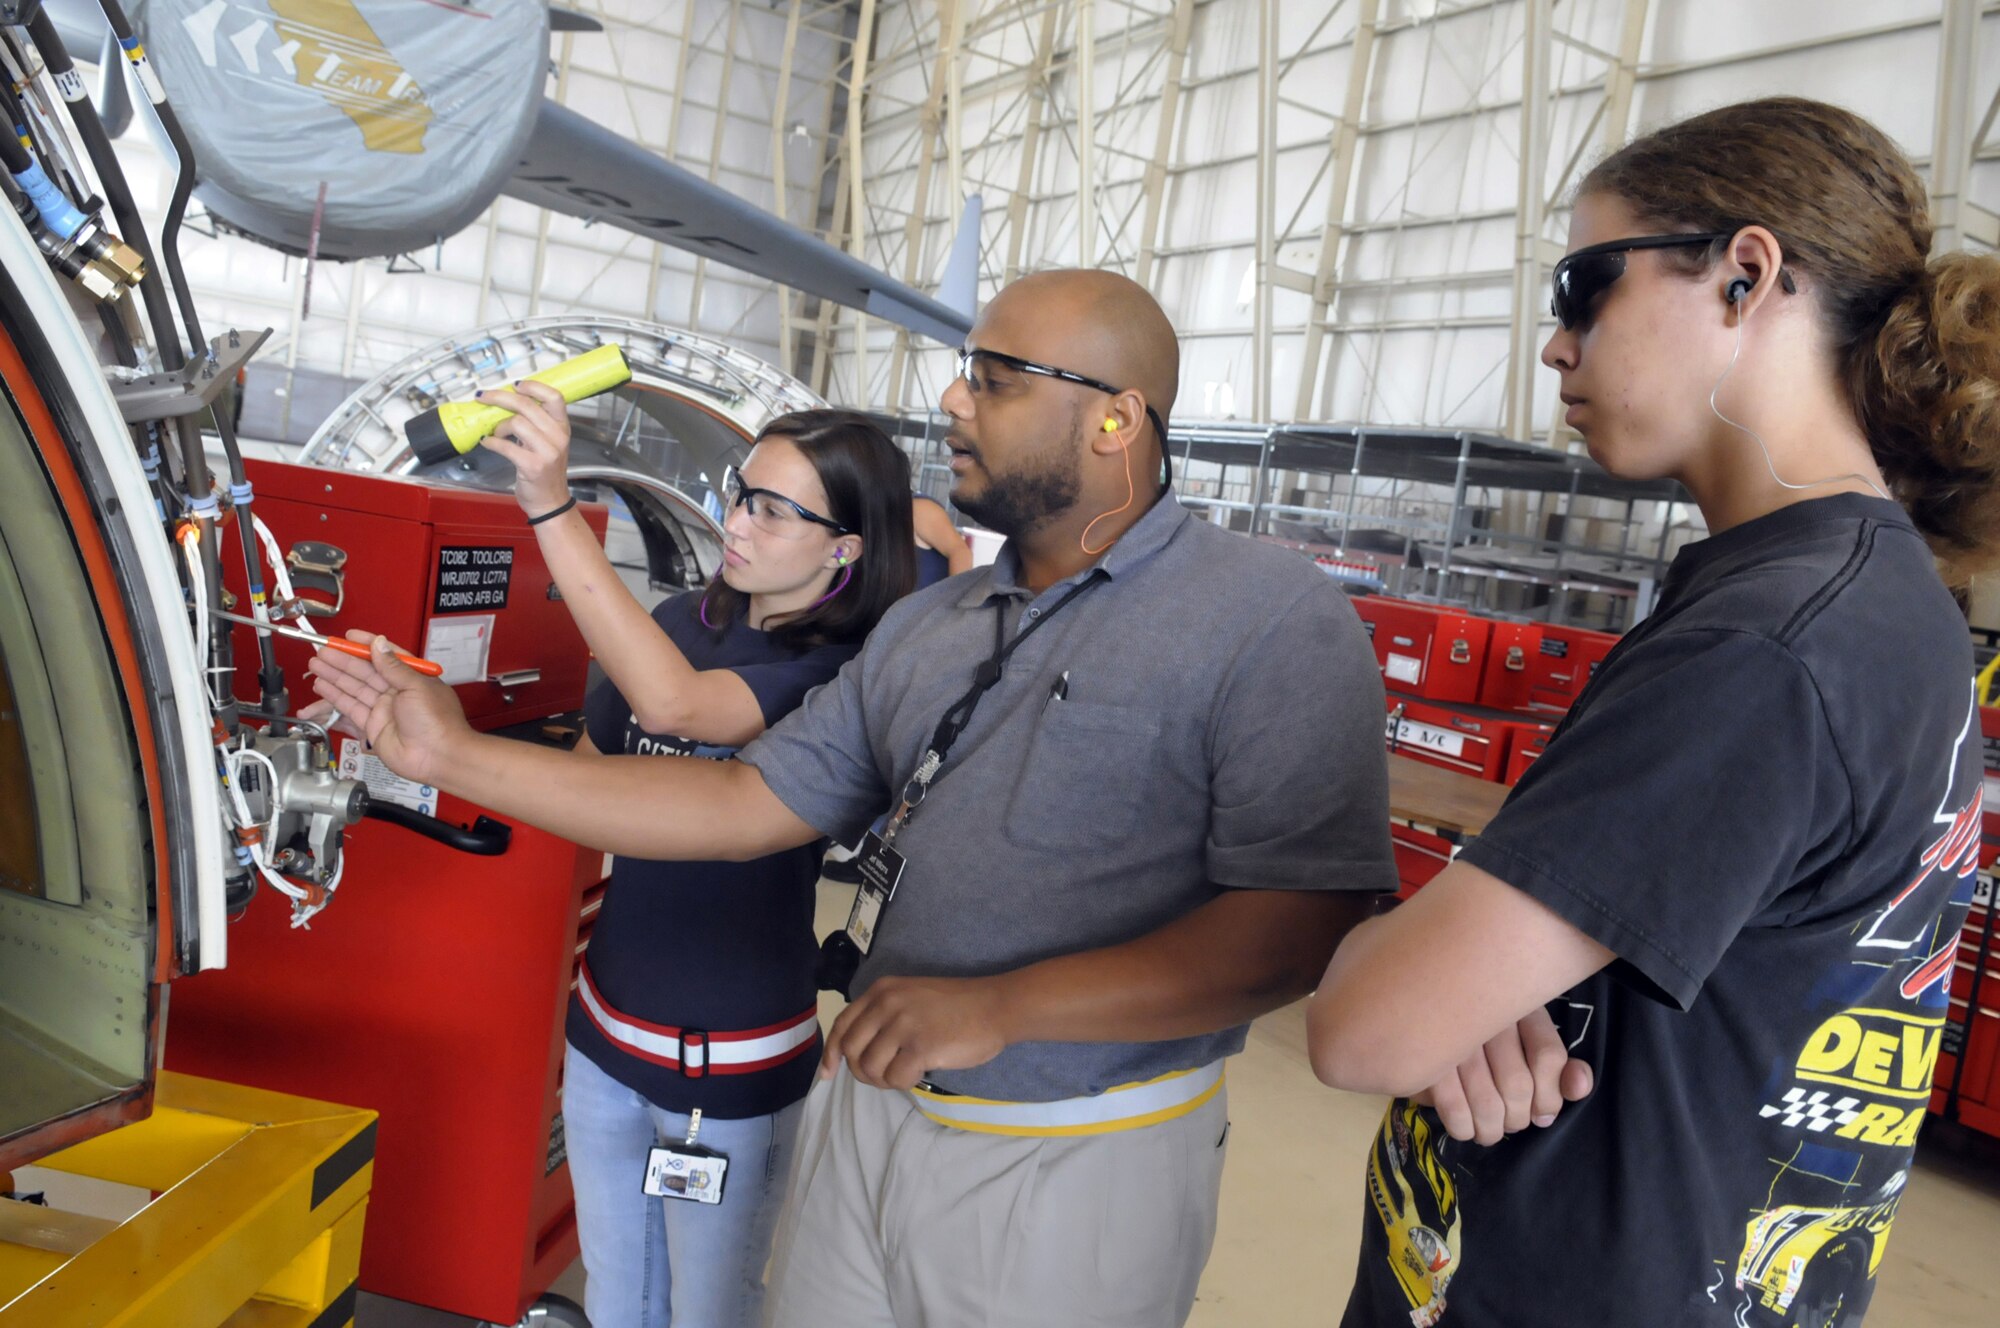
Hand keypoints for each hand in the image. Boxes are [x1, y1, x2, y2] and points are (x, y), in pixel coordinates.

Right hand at [305, 630, 468, 786]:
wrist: (437, 757)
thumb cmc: (437, 722)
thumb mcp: (416, 686)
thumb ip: (393, 666)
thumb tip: (379, 644)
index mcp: (412, 678)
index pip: (385, 656)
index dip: (366, 645)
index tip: (349, 636)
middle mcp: (397, 692)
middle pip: (365, 672)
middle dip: (342, 660)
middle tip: (322, 650)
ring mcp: (384, 710)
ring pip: (354, 688)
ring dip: (335, 676)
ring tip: (316, 664)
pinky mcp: (373, 726)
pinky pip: (350, 708)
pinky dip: (335, 697)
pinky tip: (322, 687)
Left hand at [477, 379, 572, 517]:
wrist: (550, 502)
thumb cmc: (546, 472)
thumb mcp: (549, 443)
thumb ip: (536, 424)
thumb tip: (506, 404)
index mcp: (562, 428)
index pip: (554, 397)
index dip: (533, 386)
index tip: (515, 385)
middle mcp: (558, 437)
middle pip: (527, 405)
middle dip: (500, 398)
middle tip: (483, 397)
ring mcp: (547, 452)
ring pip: (516, 422)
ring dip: (498, 426)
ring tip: (495, 433)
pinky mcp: (533, 466)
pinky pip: (506, 446)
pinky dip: (492, 443)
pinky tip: (488, 443)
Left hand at [819, 975, 1012, 1089]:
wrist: (994, 1006)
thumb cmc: (957, 1006)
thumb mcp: (911, 997)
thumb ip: (883, 1016)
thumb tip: (856, 1053)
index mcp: (882, 990)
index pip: (843, 1025)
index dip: (832, 1052)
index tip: (829, 1073)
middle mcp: (887, 1003)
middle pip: (852, 1051)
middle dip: (862, 1071)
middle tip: (885, 1074)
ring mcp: (903, 1024)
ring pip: (870, 1068)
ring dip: (885, 1079)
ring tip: (906, 1071)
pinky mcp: (920, 1046)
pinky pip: (895, 1078)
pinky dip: (905, 1082)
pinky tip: (921, 1072)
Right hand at [1414, 1006, 1593, 1144]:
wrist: (1415, 1011)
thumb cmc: (1480, 1033)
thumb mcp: (1525, 1038)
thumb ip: (1558, 1067)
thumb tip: (1578, 1087)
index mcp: (1517, 1006)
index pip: (1548, 1056)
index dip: (1550, 1097)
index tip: (1541, 1114)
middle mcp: (1486, 1016)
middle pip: (1517, 1085)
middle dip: (1517, 1118)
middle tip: (1510, 1124)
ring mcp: (1453, 1036)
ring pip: (1488, 1102)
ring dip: (1491, 1130)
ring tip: (1488, 1132)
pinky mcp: (1424, 1058)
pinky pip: (1454, 1108)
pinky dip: (1463, 1128)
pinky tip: (1464, 1127)